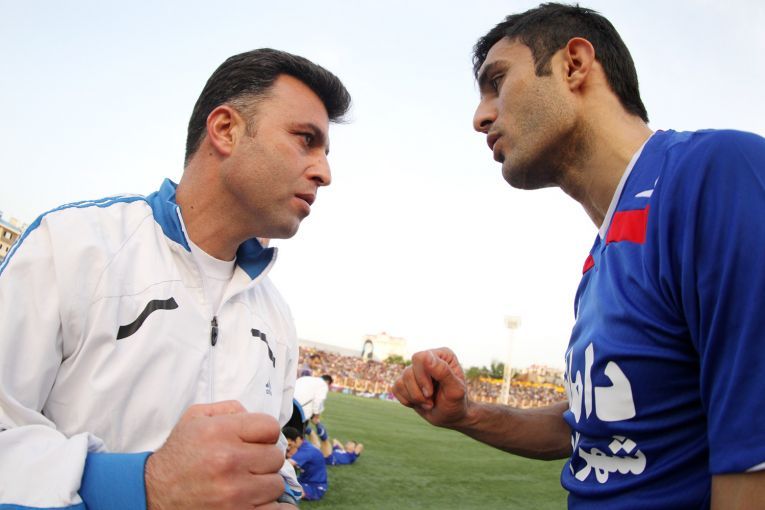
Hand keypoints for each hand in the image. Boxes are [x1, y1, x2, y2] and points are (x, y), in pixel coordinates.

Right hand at [145, 400, 285, 508]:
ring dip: (263, 485)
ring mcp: (235, 493)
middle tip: (245, 465)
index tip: (254, 442)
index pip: (271, 427)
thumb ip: (230, 409)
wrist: (152, 493)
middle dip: (263, 460)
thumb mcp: (195, 419)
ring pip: (276, 485)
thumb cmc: (179, 455)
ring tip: (244, 484)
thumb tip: (255, 417)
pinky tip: (256, 502)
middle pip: (276, 457)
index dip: (265, 434)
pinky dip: (270, 508)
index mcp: (220, 432)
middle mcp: (229, 461)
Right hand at [392, 348, 468, 427]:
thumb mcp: (455, 390)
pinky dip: (407, 400)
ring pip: (401, 380)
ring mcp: (415, 370)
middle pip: (408, 371)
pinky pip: (396, 388)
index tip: (430, 392)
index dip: (422, 378)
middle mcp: (427, 359)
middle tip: (430, 401)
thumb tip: (426, 356)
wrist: (450, 417)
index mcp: (442, 355)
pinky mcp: (406, 381)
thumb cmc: (456, 403)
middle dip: (418, 391)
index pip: (420, 358)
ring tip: (428, 404)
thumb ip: (443, 371)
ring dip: (415, 398)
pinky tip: (419, 403)